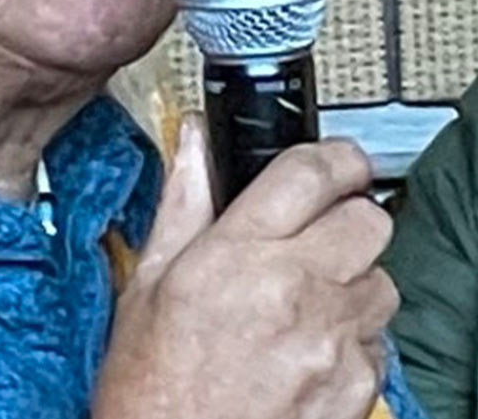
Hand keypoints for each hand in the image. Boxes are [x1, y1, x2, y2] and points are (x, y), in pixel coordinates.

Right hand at [94, 117, 396, 418]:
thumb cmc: (151, 384)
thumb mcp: (148, 280)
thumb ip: (183, 201)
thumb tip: (195, 141)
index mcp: (238, 255)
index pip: (312, 173)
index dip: (334, 155)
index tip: (336, 159)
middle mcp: (296, 292)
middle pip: (368, 221)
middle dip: (347, 215)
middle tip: (316, 228)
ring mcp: (333, 344)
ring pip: (381, 280)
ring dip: (352, 277)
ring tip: (306, 296)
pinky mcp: (359, 389)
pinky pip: (377, 339)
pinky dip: (352, 335)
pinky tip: (307, 345)